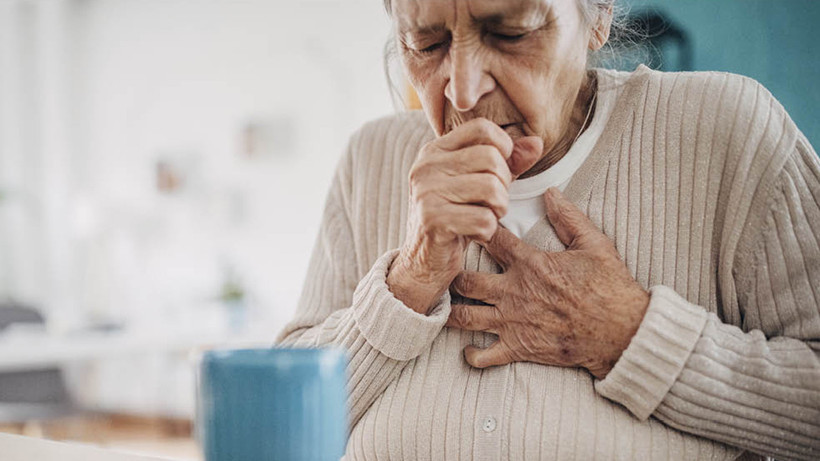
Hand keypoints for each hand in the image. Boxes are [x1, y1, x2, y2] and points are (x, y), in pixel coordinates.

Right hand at [387, 118, 542, 313]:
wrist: (422, 264)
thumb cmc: (455, 220)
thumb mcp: (480, 186)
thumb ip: (508, 162)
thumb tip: (537, 143)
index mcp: (435, 151)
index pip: (482, 129)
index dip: (503, 149)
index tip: (498, 173)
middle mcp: (426, 166)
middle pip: (491, 158)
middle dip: (503, 185)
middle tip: (491, 204)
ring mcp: (426, 192)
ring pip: (491, 188)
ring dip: (498, 209)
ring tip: (485, 217)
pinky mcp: (432, 219)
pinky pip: (483, 219)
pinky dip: (488, 231)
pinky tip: (474, 234)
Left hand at [446, 187, 649, 378]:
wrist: (622, 333)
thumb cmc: (611, 289)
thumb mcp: (594, 244)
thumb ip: (569, 218)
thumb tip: (551, 193)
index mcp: (531, 264)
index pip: (491, 240)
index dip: (475, 230)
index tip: (466, 226)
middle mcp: (515, 292)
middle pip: (465, 281)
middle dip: (451, 275)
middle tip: (445, 271)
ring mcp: (513, 323)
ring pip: (465, 317)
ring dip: (451, 311)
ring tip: (444, 305)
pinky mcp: (519, 349)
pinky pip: (484, 356)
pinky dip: (471, 354)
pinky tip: (468, 348)